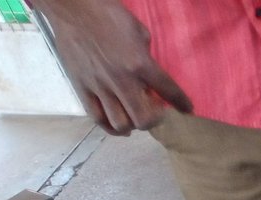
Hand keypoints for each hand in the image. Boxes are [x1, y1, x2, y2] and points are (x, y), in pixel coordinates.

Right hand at [35, 0, 191, 134]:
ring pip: (120, 123)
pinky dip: (110, 127)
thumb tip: (150, 76)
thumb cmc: (108, 14)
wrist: (73, 8)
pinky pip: (97, 118)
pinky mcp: (81, 88)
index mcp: (140, 64)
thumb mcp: (139, 32)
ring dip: (132, 125)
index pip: (169, 92)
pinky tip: (118, 126)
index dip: (182, 104)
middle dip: (154, 120)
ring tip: (134, 118)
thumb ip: (147, 57)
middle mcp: (121, 80)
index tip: (187, 109)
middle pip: (144, 119)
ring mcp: (99, 86)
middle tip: (154, 112)